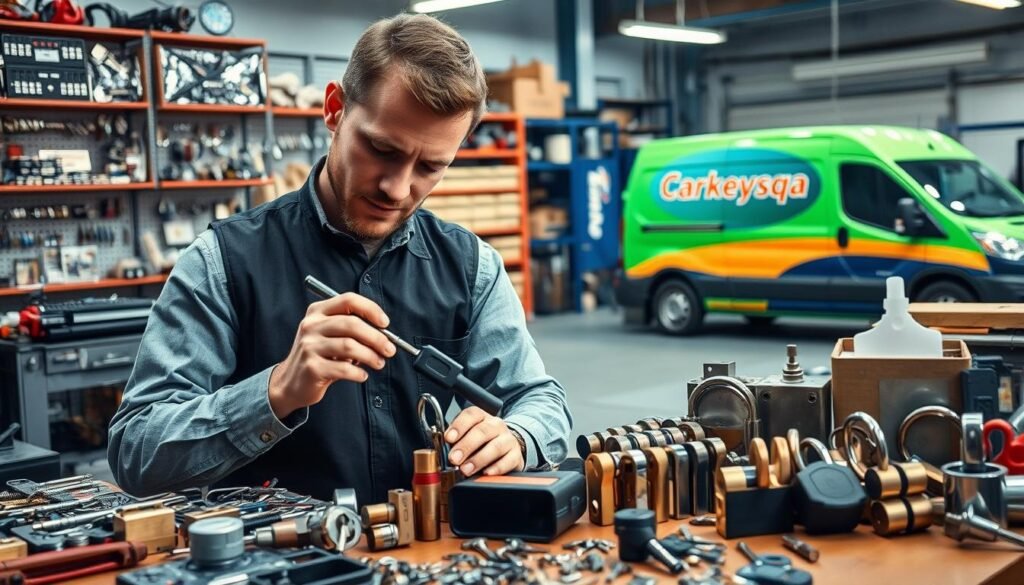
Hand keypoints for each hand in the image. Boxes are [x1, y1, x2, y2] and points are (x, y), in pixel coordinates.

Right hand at [268, 292, 395, 418]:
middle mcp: (311, 325)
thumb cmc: (319, 356)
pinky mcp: (311, 367)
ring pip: (350, 346)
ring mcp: (309, 346)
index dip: (371, 309)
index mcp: (318, 311)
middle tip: (389, 349)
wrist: (291, 382)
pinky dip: (359, 373)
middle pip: (352, 324)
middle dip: (377, 337)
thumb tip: (384, 334)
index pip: (349, 300)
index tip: (385, 323)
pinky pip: (344, 369)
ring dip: (371, 356)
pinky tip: (362, 375)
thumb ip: (352, 329)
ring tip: (379, 363)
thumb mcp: (330, 335)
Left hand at [445, 407, 523, 475]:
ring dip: (478, 459)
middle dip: (466, 446)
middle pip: (482, 431)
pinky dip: (496, 468)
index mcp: (481, 417)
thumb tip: (442, 451)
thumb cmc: (481, 442)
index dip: (459, 426)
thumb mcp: (467, 436)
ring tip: (466, 469)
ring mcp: (508, 439)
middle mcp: (496, 425)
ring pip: (495, 446)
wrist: (506, 447)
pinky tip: (486, 473)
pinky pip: (508, 460)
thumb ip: (455, 441)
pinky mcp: (516, 455)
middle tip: (454, 459)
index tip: (449, 438)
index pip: (471, 415)